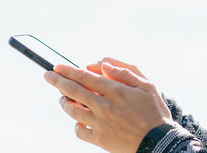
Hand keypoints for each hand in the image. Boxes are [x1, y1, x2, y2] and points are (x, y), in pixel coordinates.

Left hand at [44, 62, 172, 152]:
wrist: (159, 142)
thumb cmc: (154, 112)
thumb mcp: (147, 86)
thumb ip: (125, 72)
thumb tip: (103, 64)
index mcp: (116, 91)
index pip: (85, 77)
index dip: (68, 71)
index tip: (57, 67)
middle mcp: (104, 106)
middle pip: (73, 91)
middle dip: (57, 81)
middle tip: (47, 76)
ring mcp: (100, 123)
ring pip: (73, 110)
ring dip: (64, 101)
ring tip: (61, 97)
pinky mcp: (99, 139)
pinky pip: (79, 131)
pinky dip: (75, 124)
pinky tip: (78, 119)